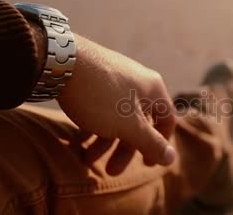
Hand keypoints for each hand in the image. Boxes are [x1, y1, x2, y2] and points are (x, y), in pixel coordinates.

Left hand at [57, 35, 176, 174]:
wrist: (60, 62)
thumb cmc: (101, 96)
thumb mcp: (129, 126)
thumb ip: (151, 143)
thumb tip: (172, 158)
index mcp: (153, 89)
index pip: (167, 119)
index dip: (160, 144)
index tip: (145, 164)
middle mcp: (138, 81)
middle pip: (139, 122)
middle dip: (124, 149)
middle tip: (110, 171)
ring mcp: (115, 78)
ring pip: (117, 116)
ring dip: (105, 141)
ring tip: (87, 158)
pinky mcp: (94, 78)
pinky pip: (100, 107)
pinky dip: (93, 126)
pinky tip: (78, 139)